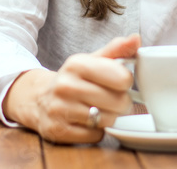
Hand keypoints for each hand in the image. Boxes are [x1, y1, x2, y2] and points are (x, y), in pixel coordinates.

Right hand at [2, 34, 139, 143]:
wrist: (39, 99)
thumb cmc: (74, 79)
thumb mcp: (92, 60)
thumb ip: (116, 50)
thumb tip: (136, 39)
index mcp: (76, 64)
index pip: (121, 78)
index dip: (126, 82)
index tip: (121, 82)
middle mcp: (65, 86)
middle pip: (118, 102)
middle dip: (122, 103)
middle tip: (114, 99)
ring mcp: (60, 110)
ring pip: (108, 120)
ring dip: (110, 118)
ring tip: (100, 110)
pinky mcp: (58, 131)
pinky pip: (95, 136)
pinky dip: (97, 131)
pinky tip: (88, 122)